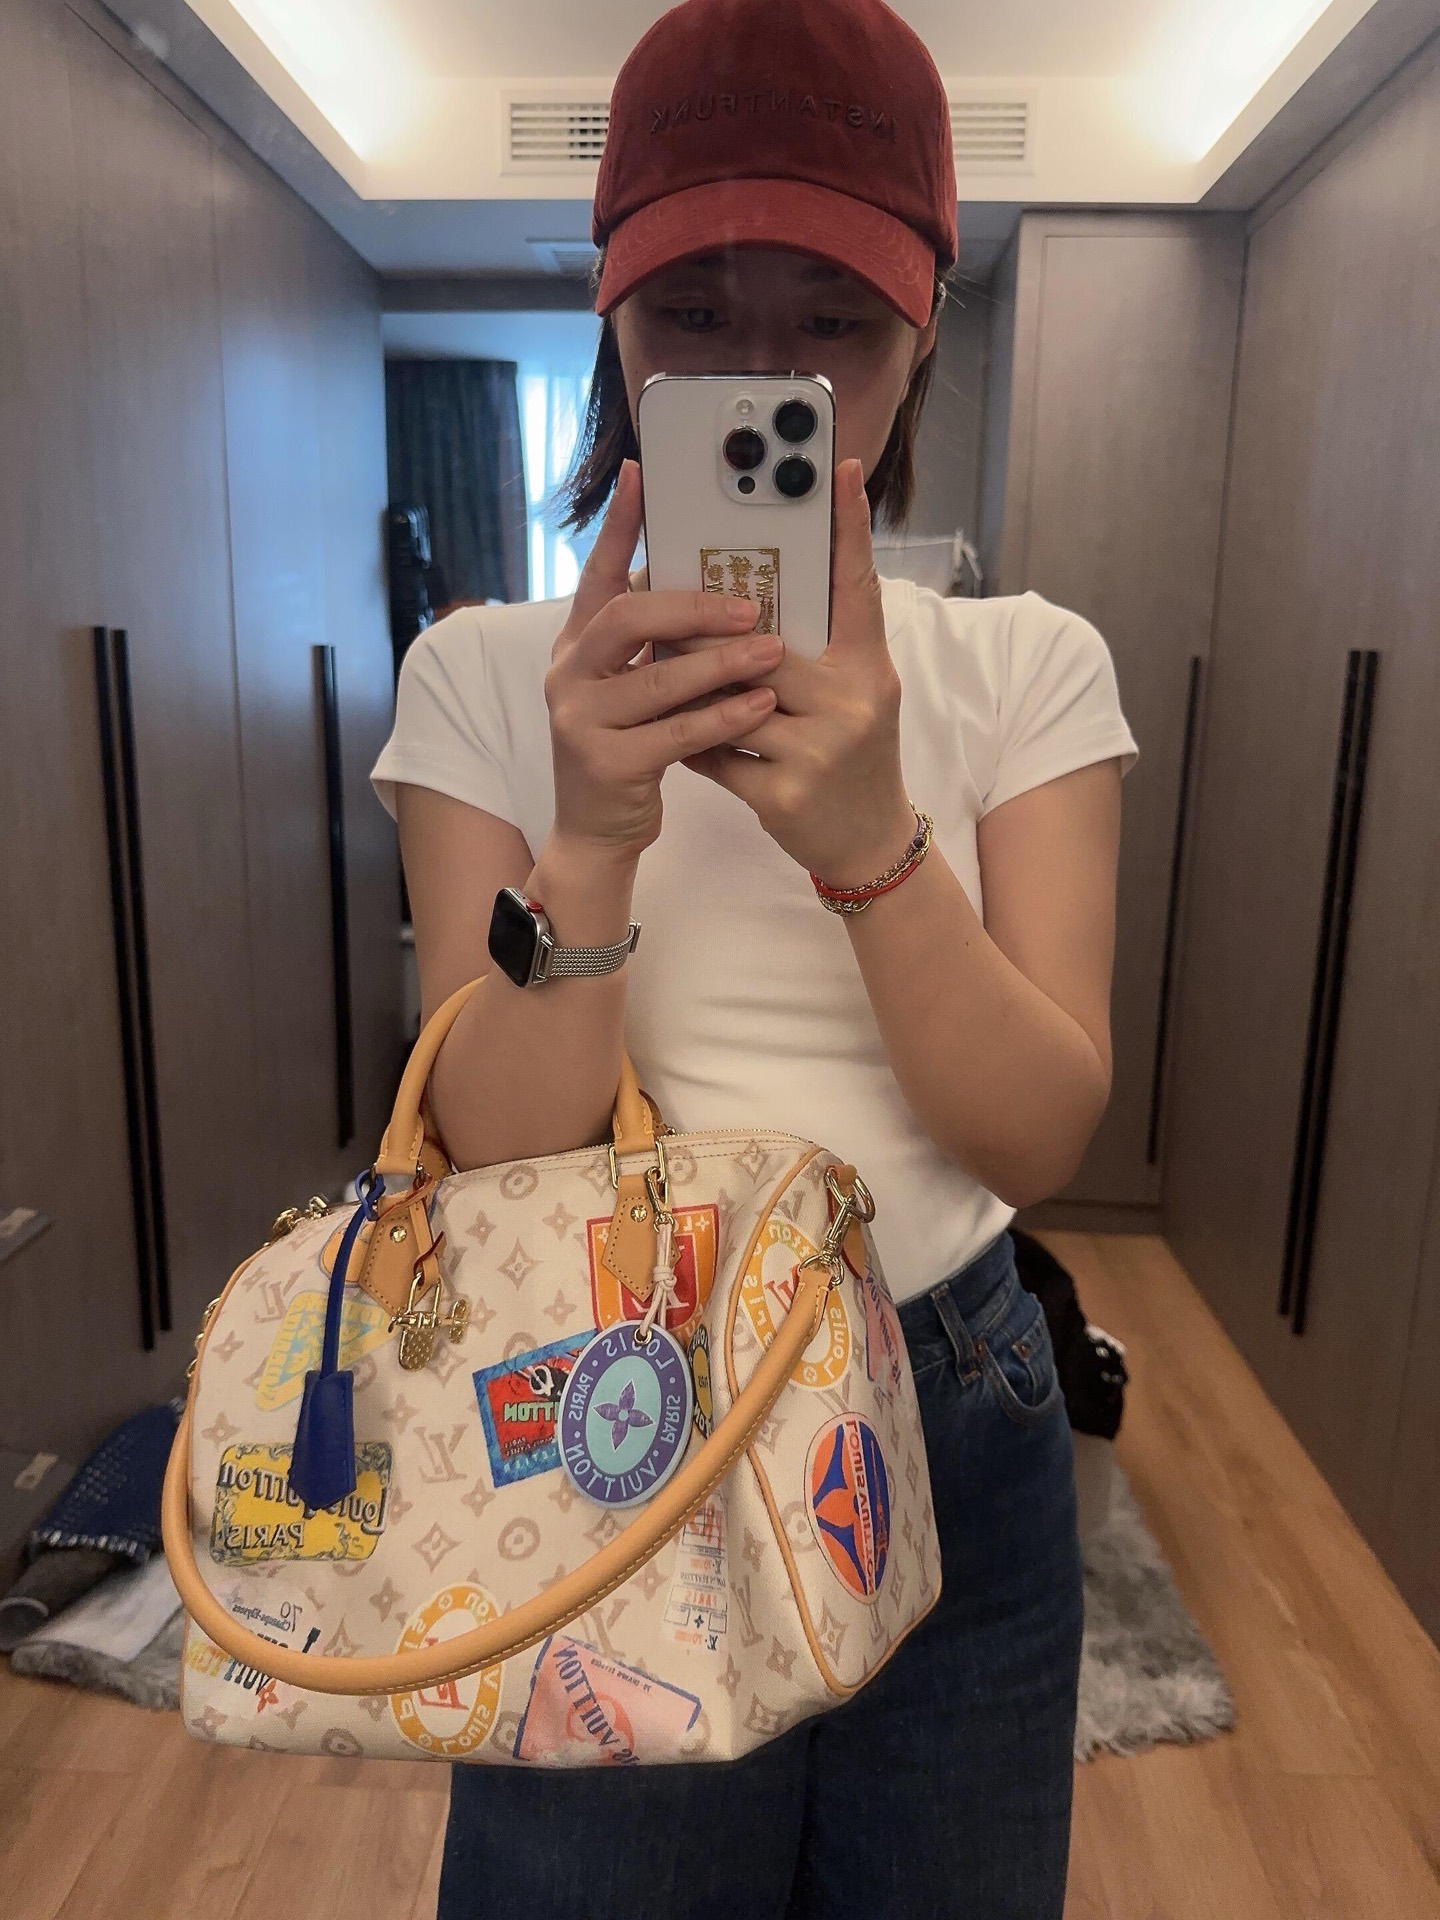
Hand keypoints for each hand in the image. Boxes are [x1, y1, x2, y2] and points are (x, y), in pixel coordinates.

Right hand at [545, 459, 784, 860]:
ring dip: (720, 662)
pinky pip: (675, 733)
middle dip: (691, 604)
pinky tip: (760, 705)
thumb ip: (660, 642)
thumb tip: (722, 585)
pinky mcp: (606, 764)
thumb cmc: (632, 749)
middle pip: (626, 616)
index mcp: (579, 643)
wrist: (597, 833)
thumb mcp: (637, 686)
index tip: (644, 476)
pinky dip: (722, 718)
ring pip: (657, 678)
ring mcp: (581, 719)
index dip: (620, 525)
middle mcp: (570, 672)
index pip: (598, 572)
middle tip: (748, 602)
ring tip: (771, 650)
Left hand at [678, 457, 917, 886]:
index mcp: (870, 668)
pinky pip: (717, 755)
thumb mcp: (856, 692)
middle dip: (708, 629)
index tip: (841, 471)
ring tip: (664, 668)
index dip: (850, 528)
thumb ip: (820, 644)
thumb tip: (754, 593)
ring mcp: (819, 751)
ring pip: (729, 699)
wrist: (869, 844)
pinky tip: (680, 737)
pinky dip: (695, 743)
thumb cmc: (853, 755)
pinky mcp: (784, 796)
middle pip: (762, 645)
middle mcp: (852, 703)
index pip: (859, 586)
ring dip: (690, 685)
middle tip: (665, 600)